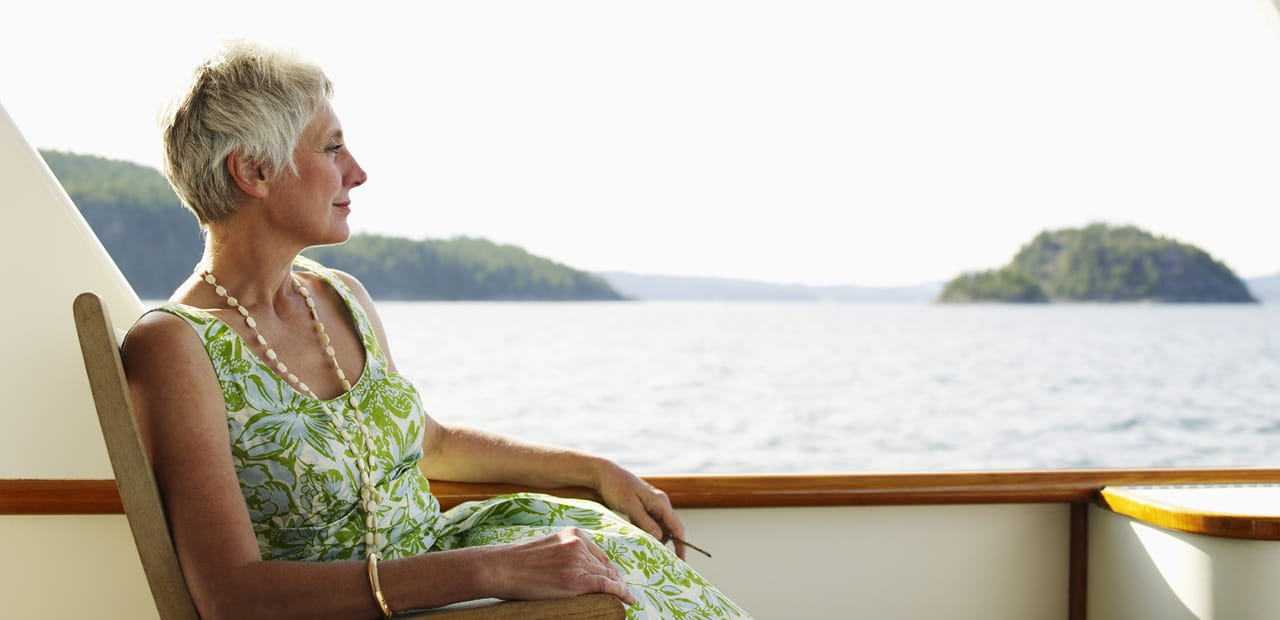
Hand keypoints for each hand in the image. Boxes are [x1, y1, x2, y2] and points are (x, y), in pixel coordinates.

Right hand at [487, 527, 636, 604]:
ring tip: (625, 600)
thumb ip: (567, 553)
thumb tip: (582, 570)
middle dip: (615, 581)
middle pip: (606, 566)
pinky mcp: (575, 580)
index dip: (611, 571)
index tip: (617, 581)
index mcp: (573, 534)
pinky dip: (621, 594)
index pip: (600, 555)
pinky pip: (607, 587)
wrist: (501, 568)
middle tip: (624, 594)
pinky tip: (629, 600)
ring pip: (607, 577)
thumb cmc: (519, 563)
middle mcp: (579, 544)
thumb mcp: (549, 549)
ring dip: (617, 590)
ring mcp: (578, 561)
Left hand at [594, 462, 689, 559]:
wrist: (604, 473)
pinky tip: (636, 537)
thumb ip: (646, 523)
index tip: (681, 561)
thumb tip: (660, 538)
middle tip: (658, 560)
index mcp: (661, 502)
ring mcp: (652, 505)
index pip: (677, 527)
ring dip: (653, 538)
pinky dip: (645, 532)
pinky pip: (649, 524)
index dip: (681, 546)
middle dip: (666, 544)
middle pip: (669, 529)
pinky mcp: (644, 507)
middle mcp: (660, 504)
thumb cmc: (617, 487)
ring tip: (644, 549)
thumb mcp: (631, 507)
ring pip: (659, 527)